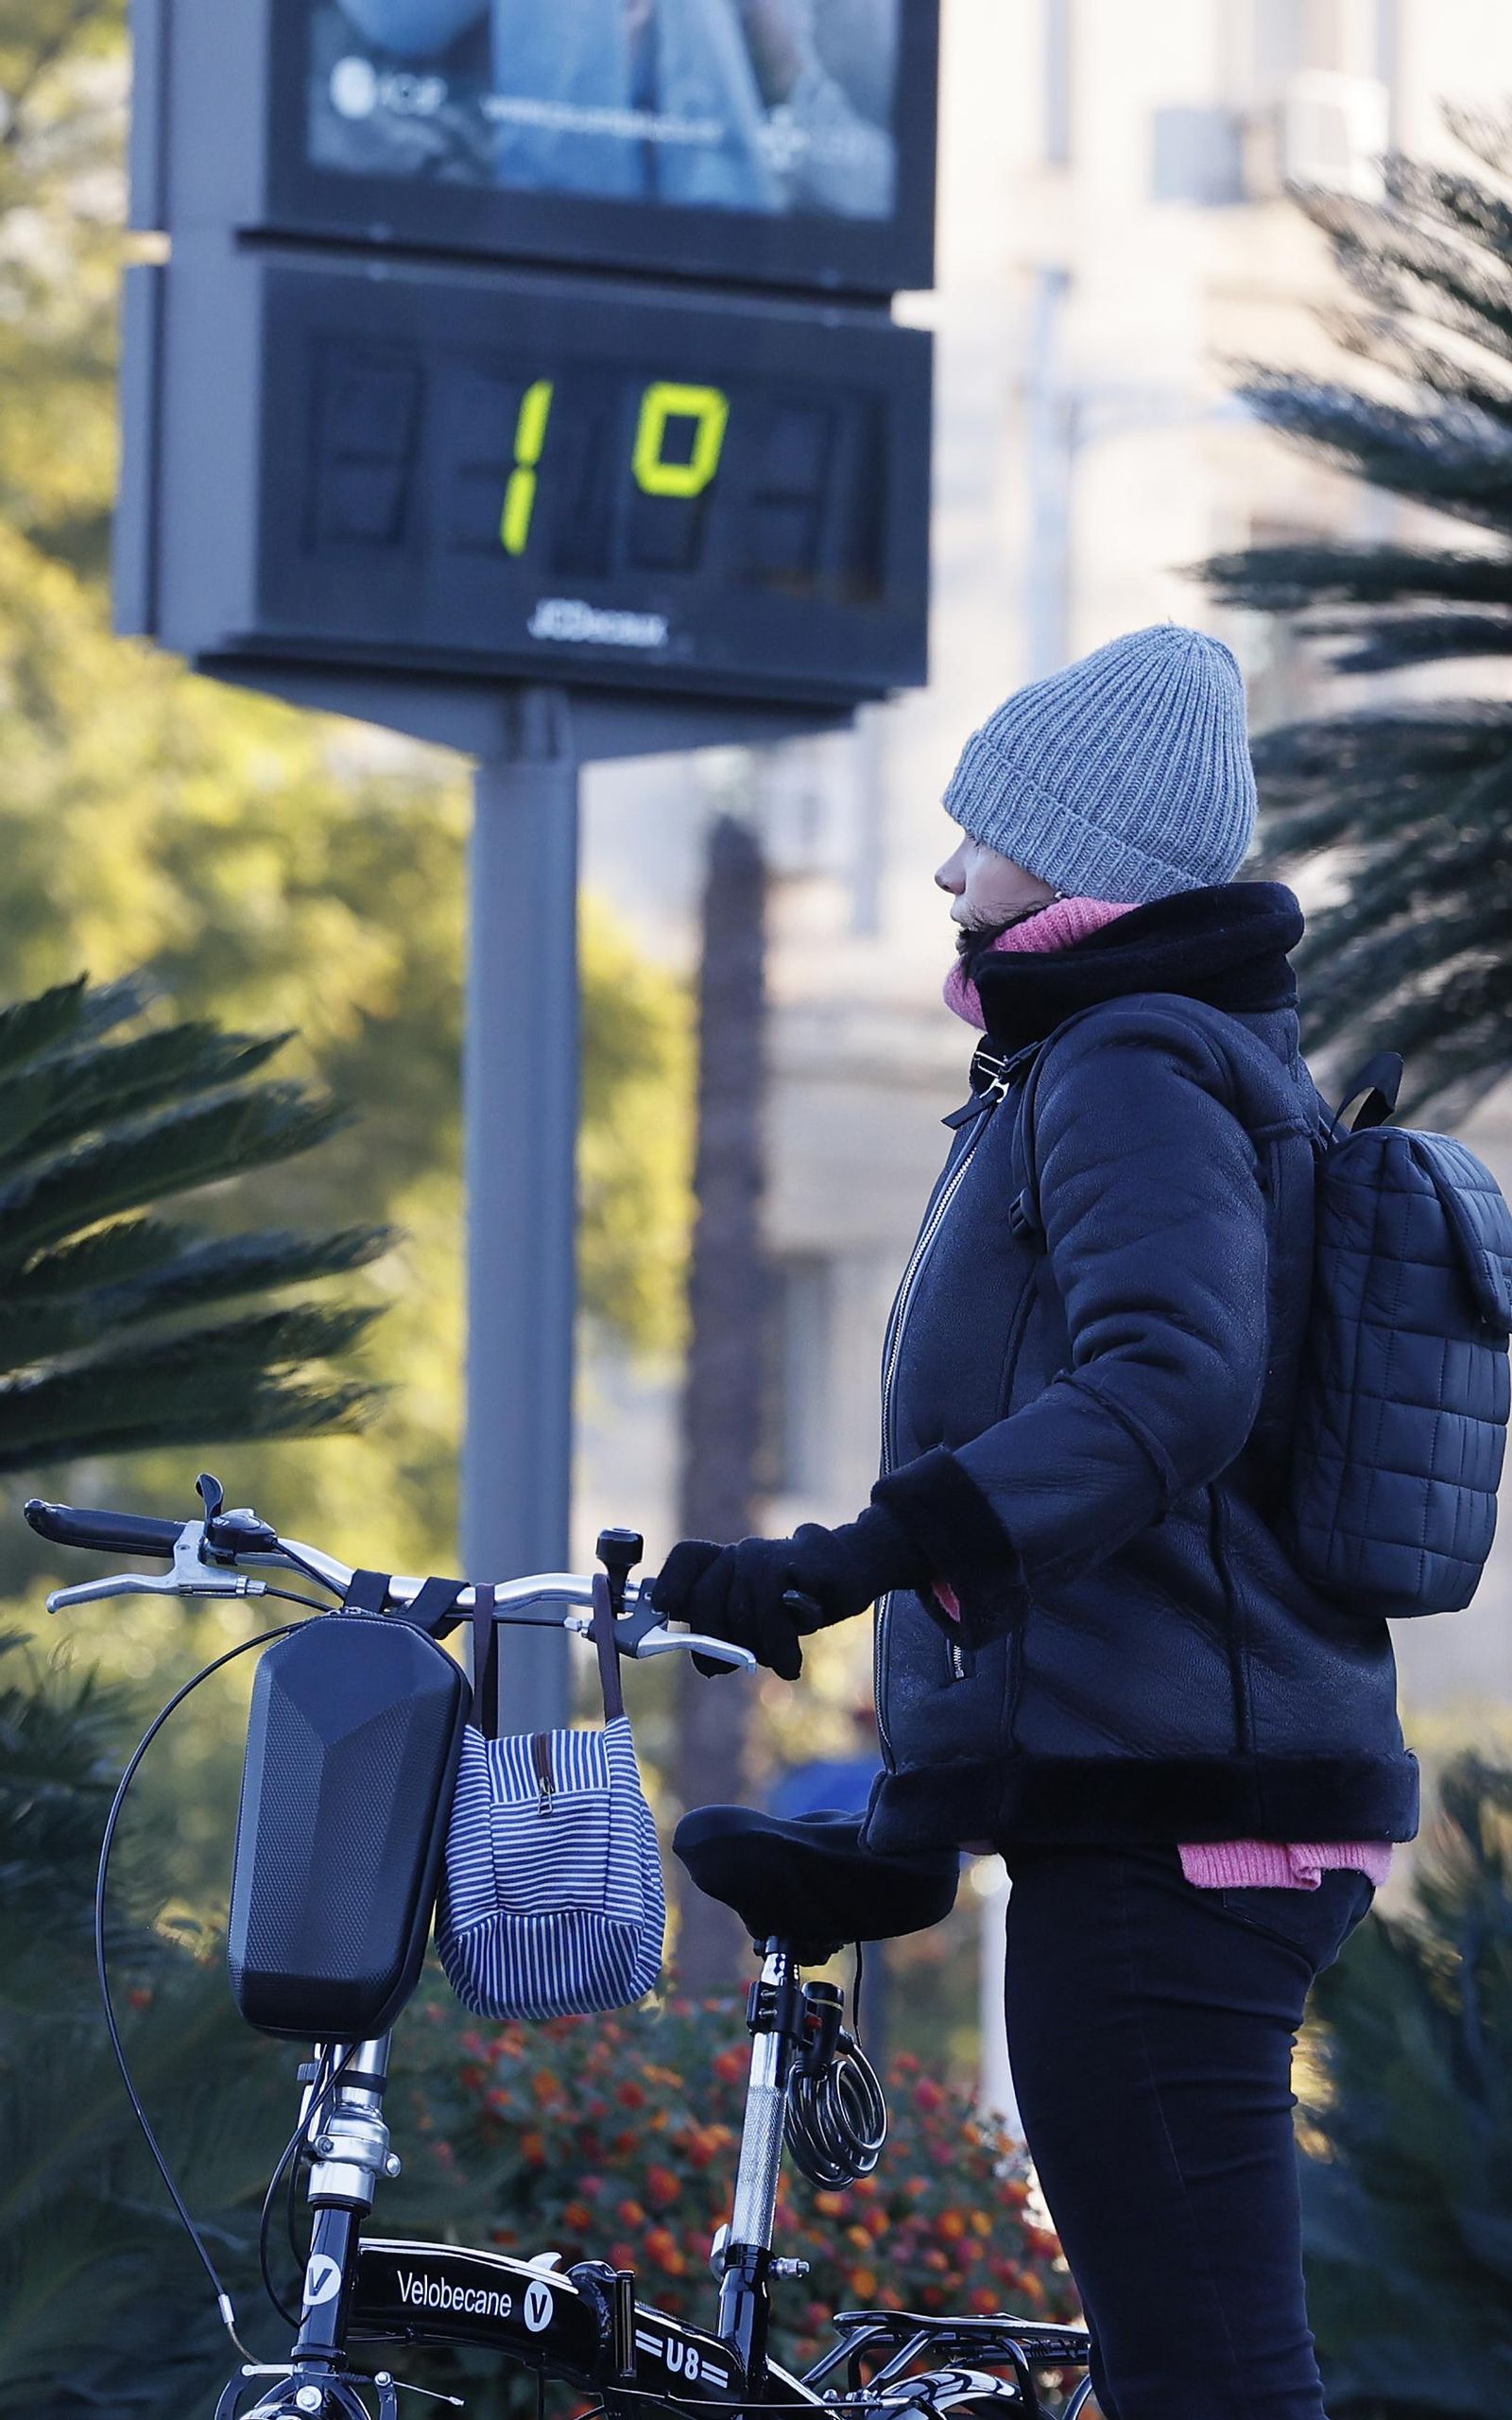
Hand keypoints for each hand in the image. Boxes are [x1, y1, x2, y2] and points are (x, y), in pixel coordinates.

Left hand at [652, 1509, 924, 1679]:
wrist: (853, 1572)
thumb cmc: (800, 1602)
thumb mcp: (759, 1618)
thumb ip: (730, 1630)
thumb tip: (709, 1661)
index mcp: (727, 1562)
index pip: (690, 1558)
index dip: (672, 1582)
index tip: (662, 1608)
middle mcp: (741, 1553)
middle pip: (705, 1598)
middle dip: (713, 1641)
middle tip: (729, 1666)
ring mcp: (766, 1553)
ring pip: (741, 1611)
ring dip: (759, 1649)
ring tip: (782, 1664)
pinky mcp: (795, 1560)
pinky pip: (773, 1609)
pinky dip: (780, 1644)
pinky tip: (791, 1663)